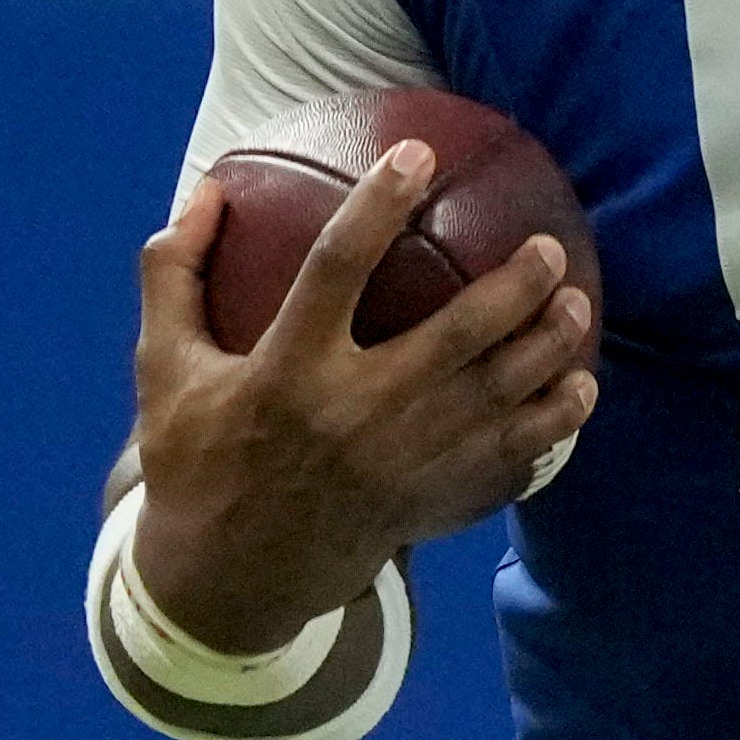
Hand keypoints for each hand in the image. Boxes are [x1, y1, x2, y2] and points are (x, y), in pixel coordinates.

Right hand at [127, 150, 594, 654]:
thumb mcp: (163, 370)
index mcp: (284, 374)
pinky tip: (577, 389)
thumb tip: (207, 190)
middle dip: (515, 286)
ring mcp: (400, 465)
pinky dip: (551, 426)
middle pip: (456, 336)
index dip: (377, 206)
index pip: (336, 268)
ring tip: (577, 305)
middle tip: (548, 248)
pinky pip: (509, 461)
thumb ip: (174, 274)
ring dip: (549, 348)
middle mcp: (352, 417)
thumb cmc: (197, 463)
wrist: (229, 583)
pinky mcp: (427, 504)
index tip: (416, 156)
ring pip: (499, 397)